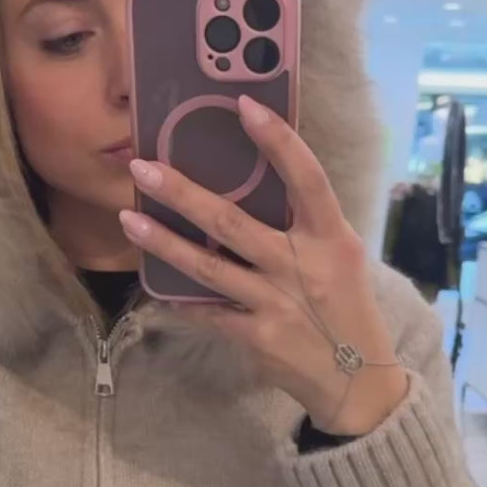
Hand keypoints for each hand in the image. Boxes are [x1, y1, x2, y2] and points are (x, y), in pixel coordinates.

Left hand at [119, 96, 408, 437]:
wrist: (357, 380)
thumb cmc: (347, 310)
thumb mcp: (343, 259)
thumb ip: (307, 227)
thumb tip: (258, 185)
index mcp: (331, 239)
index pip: (307, 179)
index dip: (279, 141)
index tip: (245, 106)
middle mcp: (301, 267)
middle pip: (232, 222)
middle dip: (182, 192)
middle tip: (141, 166)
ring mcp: (275, 303)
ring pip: (207, 267)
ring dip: (164, 242)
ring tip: (129, 218)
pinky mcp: (256, 336)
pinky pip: (208, 312)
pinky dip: (181, 300)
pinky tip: (154, 287)